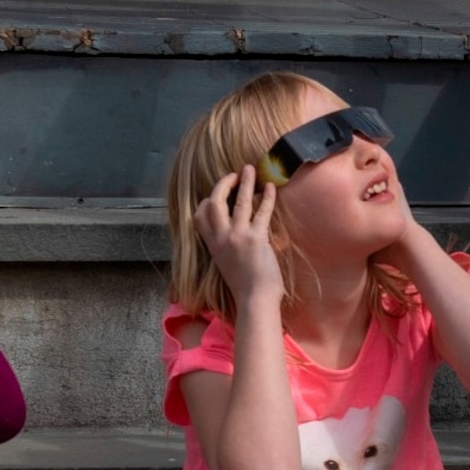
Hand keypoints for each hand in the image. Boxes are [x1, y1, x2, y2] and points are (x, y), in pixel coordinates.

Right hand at [196, 166, 284, 310]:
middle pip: (214, 203)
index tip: (217, 194)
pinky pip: (261, 211)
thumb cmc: (244, 285)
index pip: (199, 215)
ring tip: (251, 169)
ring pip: (239, 202)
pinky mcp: (256, 239)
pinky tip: (270, 188)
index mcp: (212, 245)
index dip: (207, 201)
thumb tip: (235, 231)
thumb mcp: (226, 263)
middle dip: (223, 184)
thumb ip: (227, 245)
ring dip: (246, 182)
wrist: (255, 300)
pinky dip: (266, 197)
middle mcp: (221, 238)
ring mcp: (238, 237)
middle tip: (234, 174)